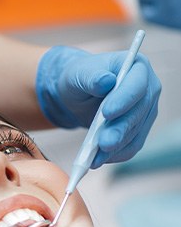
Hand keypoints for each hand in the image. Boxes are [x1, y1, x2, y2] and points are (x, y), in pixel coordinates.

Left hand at [36, 45, 160, 166]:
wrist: (78, 94)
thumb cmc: (79, 78)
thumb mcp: (79, 74)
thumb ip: (92, 77)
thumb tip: (106, 81)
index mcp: (137, 67)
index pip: (137, 85)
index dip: (124, 99)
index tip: (107, 113)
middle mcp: (148, 89)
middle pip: (139, 113)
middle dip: (119, 130)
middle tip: (103, 144)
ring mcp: (146, 111)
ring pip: (135, 132)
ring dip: (116, 147)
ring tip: (95, 158)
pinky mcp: (138, 129)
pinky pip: (131, 145)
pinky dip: (116, 155)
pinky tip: (99, 159)